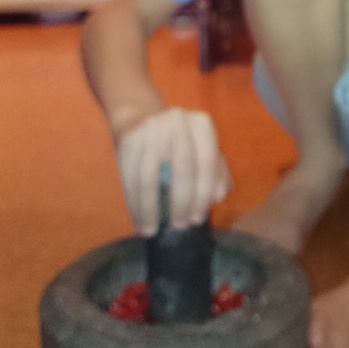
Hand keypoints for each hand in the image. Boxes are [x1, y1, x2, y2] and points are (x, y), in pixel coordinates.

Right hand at [115, 107, 231, 235]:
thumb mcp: (203, 150)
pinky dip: (134, 203)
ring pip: (150, 176)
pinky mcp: (128, 139)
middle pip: (182, 168)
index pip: (207, 162)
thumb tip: (220, 196)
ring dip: (151, 209)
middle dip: (181, 202)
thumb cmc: (181, 142)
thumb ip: (218, 173)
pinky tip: (139, 221)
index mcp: (202, 123)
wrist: (142, 117)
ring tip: (153, 230)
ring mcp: (151, 128)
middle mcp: (178, 121)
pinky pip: (130, 177)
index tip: (197, 219)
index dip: (204, 194)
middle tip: (180, 225)